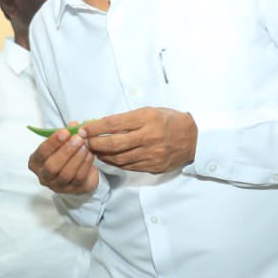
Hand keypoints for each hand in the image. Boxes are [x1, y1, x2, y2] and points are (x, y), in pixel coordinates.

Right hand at [28, 127, 99, 194]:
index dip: (53, 142)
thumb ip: (66, 133)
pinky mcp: (73, 190)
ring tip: (86, 145)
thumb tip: (74, 125)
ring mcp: (58, 186)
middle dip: (66, 151)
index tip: (65, 132)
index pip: (41, 153)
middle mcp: (44, 176)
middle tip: (78, 138)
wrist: (79, 171)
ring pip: (66, 173)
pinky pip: (79, 178)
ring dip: (77, 157)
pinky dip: (85, 164)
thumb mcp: (63, 142)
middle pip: (52, 166)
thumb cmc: (65, 154)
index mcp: (36, 162)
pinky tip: (91, 153)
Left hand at [80, 108, 196, 173]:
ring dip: (102, 155)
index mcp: (147, 118)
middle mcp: (148, 136)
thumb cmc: (169, 121)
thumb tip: (99, 124)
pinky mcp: (153, 166)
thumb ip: (126, 119)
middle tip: (83, 142)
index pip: (113, 124)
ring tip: (93, 151)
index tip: (83, 129)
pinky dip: (115, 162)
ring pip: (118, 158)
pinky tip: (108, 158)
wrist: (194, 138)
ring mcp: (151, 154)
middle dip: (94, 143)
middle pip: (113, 144)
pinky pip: (128, 166)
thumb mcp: (150, 111)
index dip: (94, 128)